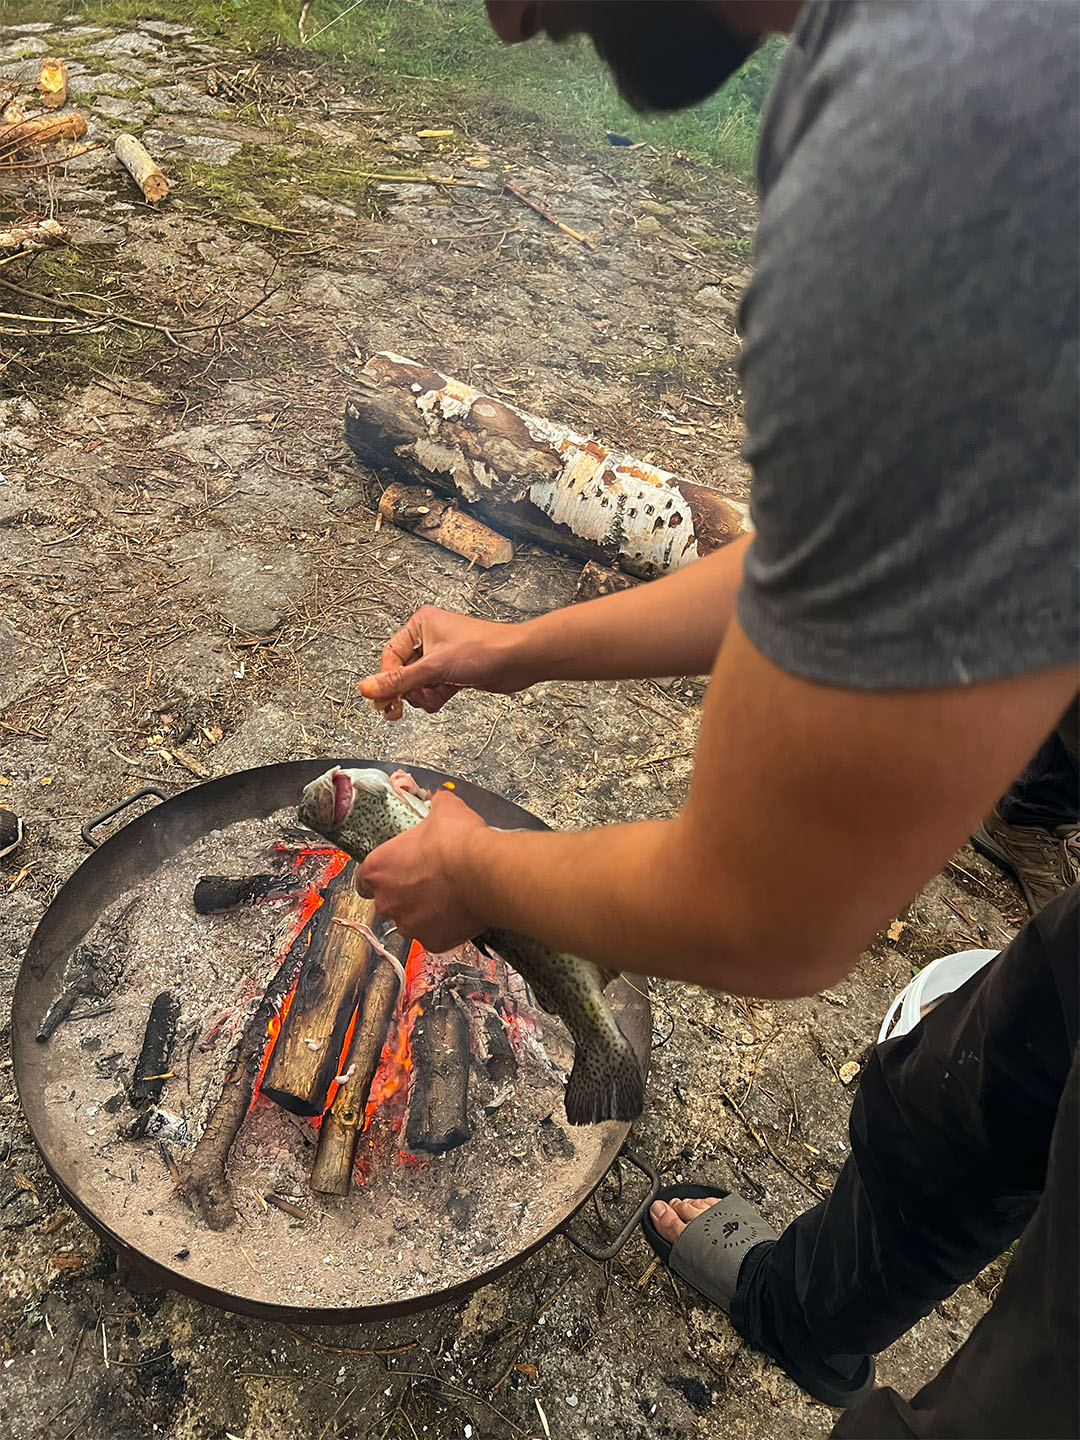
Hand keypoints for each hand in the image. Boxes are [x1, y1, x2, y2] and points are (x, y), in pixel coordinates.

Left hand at [356, 788, 487, 949]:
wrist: (484, 872)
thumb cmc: (458, 842)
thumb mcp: (445, 809)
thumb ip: (435, 805)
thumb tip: (440, 800)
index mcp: (379, 868)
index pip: (364, 879)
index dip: (381, 875)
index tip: (395, 871)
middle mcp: (387, 900)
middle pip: (388, 900)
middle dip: (406, 893)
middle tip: (431, 879)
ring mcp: (409, 924)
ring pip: (411, 920)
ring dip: (424, 910)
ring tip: (449, 894)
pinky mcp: (432, 942)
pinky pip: (434, 935)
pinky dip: (444, 926)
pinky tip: (460, 910)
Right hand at [357, 606, 531, 719]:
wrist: (518, 660)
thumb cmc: (485, 649)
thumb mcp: (435, 667)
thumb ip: (399, 681)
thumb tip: (367, 688)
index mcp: (421, 624)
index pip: (390, 655)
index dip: (386, 679)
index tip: (381, 700)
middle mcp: (429, 639)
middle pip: (401, 673)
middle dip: (406, 691)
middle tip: (397, 710)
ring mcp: (441, 658)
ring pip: (416, 685)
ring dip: (422, 696)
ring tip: (435, 695)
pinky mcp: (452, 673)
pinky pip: (431, 691)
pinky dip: (434, 698)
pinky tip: (445, 696)